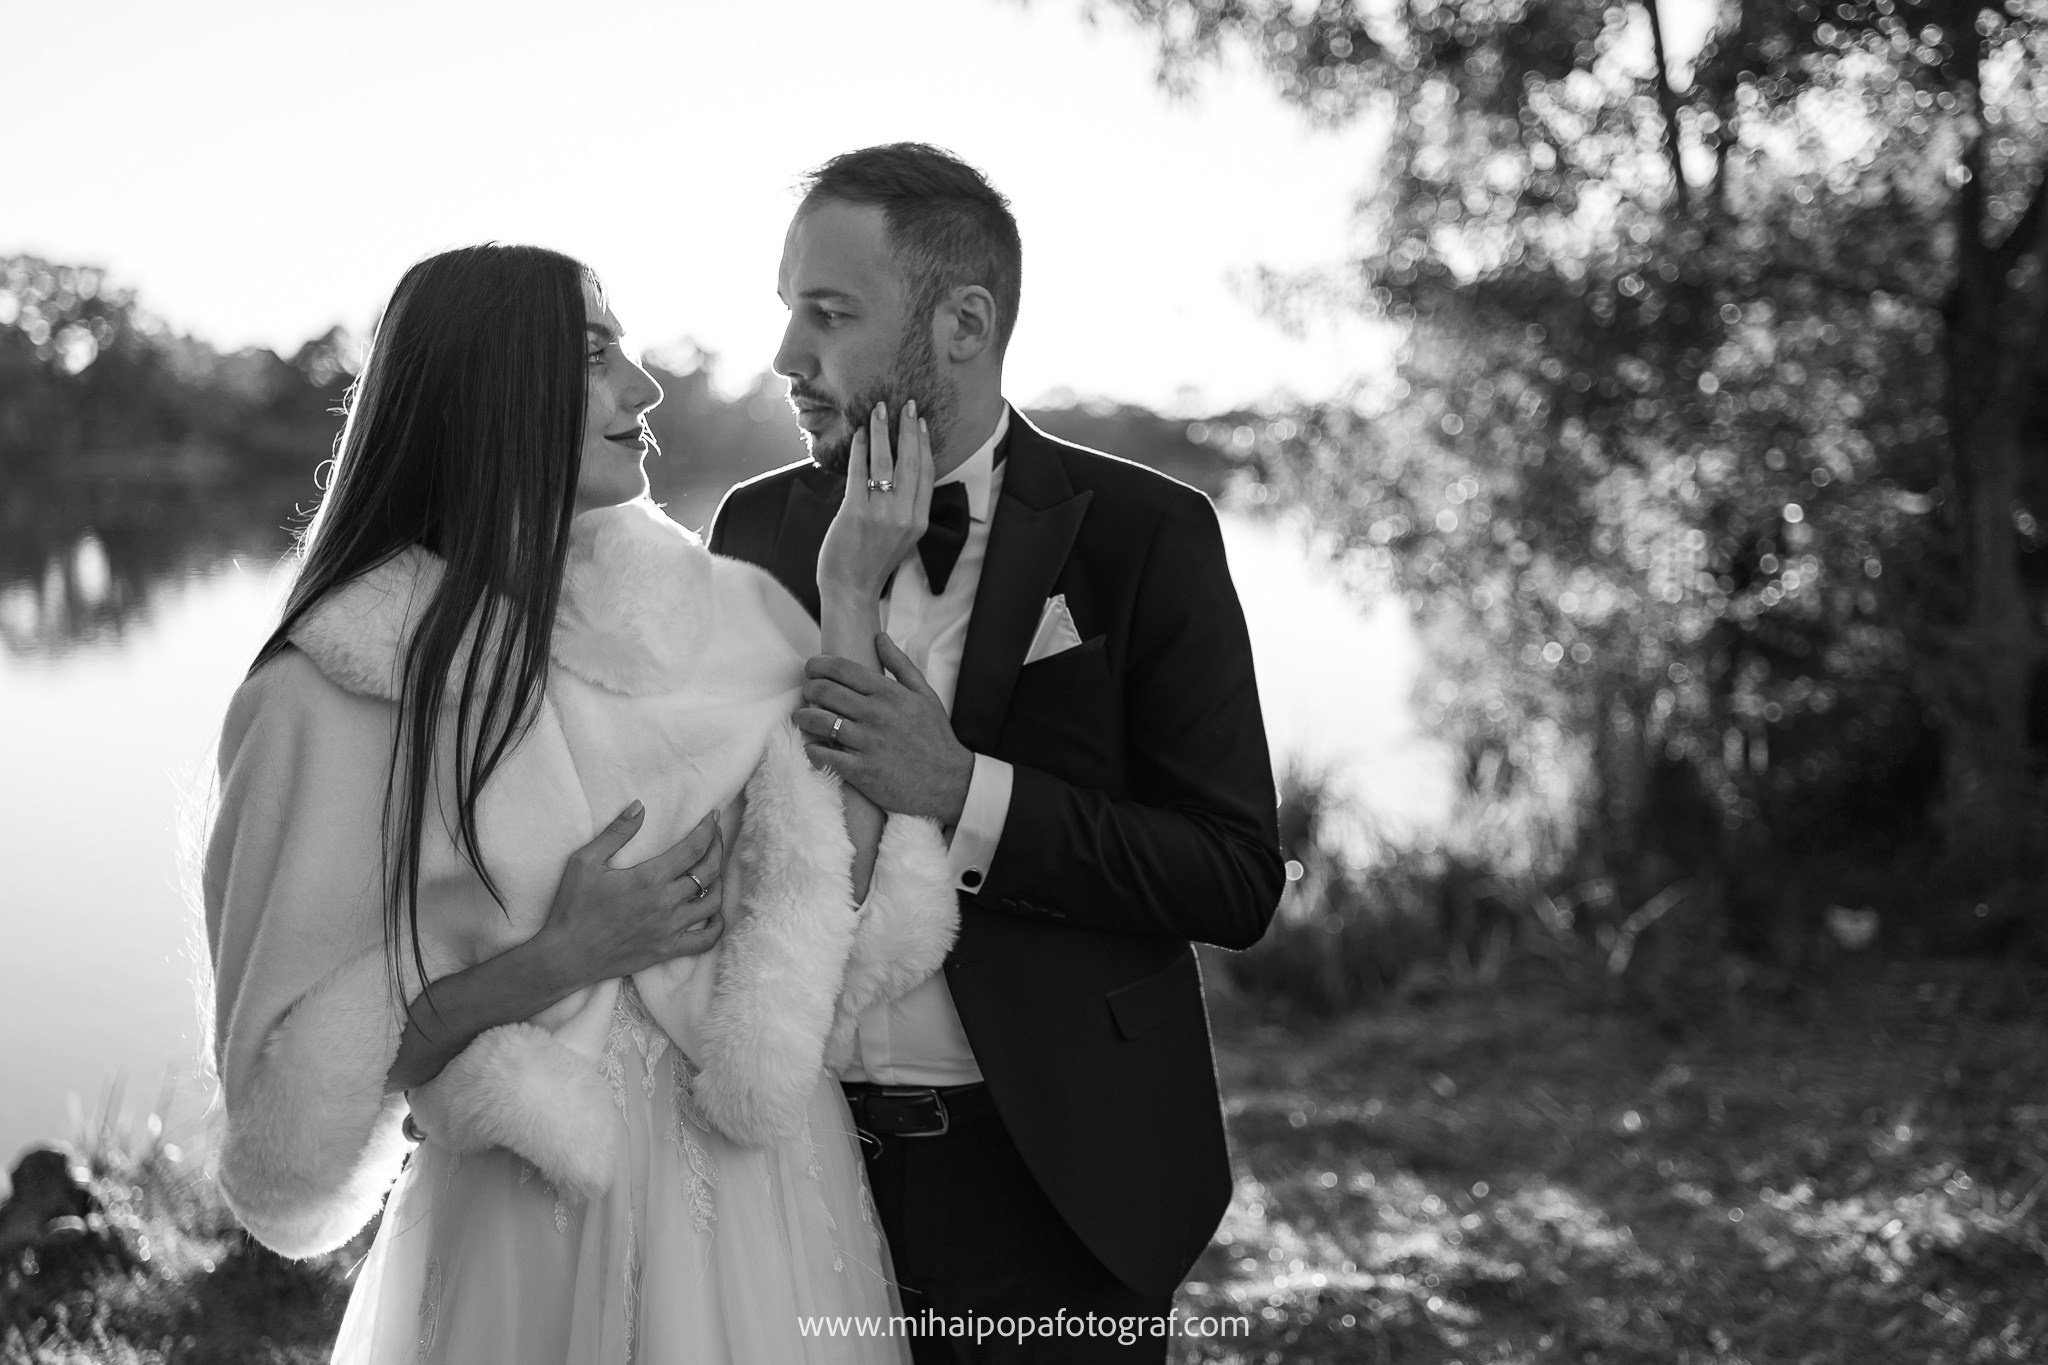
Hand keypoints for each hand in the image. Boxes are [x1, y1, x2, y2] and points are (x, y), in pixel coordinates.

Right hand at [532, 802, 726, 988]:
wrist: (567, 955)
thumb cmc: (573, 907)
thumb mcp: (586, 861)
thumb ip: (616, 832)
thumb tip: (639, 806)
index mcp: (650, 878)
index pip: (694, 848)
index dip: (709, 829)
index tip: (713, 817)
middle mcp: (666, 903)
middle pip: (709, 871)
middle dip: (717, 848)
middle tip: (716, 835)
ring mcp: (670, 929)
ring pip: (713, 902)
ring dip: (719, 882)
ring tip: (713, 869)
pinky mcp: (668, 950)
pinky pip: (706, 940)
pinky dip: (718, 925)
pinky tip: (714, 912)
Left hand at [796, 633, 975, 824]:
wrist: (948, 782)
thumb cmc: (935, 738)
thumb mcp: (925, 695)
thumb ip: (901, 665)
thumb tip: (880, 637)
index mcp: (889, 694)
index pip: (842, 669)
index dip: (818, 664)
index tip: (812, 668)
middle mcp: (875, 715)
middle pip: (824, 691)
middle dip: (808, 688)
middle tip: (807, 692)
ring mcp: (867, 743)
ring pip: (818, 721)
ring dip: (803, 718)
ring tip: (803, 718)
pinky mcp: (861, 771)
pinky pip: (822, 755)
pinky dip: (812, 750)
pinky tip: (814, 747)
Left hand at [818, 400, 933, 598]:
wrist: (850, 589)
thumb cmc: (871, 562)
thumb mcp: (902, 536)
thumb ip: (905, 507)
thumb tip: (899, 473)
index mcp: (920, 521)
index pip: (927, 474)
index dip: (926, 445)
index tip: (922, 423)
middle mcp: (905, 516)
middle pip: (912, 462)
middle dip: (910, 430)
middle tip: (908, 404)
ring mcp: (882, 514)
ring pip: (886, 462)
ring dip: (884, 431)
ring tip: (881, 409)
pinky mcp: (856, 513)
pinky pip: (859, 473)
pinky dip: (860, 450)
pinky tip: (860, 434)